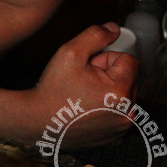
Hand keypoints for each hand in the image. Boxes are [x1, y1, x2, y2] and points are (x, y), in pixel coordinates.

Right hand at [29, 22, 137, 148]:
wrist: (38, 121)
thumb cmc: (53, 89)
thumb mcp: (70, 52)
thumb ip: (95, 35)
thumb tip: (114, 28)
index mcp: (120, 91)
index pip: (128, 60)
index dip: (106, 58)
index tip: (89, 67)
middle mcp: (128, 113)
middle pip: (128, 78)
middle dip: (109, 74)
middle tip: (84, 80)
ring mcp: (122, 129)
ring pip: (124, 95)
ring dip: (109, 91)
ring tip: (84, 95)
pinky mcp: (115, 138)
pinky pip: (119, 112)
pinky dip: (107, 108)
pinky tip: (86, 109)